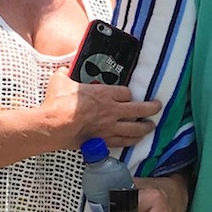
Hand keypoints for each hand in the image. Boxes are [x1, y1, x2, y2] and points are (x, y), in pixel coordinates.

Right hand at [40, 68, 159, 150]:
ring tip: (151, 126)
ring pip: (135, 128)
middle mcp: (111, 110)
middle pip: (139, 109)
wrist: (54, 126)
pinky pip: (123, 142)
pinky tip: (137, 140)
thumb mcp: (60, 80)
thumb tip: (63, 69)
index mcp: (103, 93)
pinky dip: (132, 141)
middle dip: (151, 108)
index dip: (129, 93)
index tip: (128, 95)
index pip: (126, 92)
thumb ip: (65, 74)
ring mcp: (109, 127)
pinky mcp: (103, 141)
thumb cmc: (57, 103)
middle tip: (158, 107)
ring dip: (145, 127)